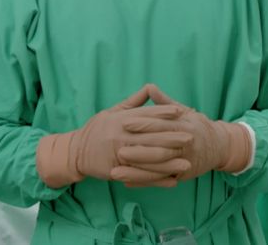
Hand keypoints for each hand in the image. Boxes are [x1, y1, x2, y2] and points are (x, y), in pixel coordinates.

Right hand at [36, 85, 192, 188]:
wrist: (75, 152)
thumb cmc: (96, 129)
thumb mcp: (112, 111)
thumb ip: (133, 103)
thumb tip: (149, 88)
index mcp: (120, 119)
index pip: (145, 115)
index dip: (163, 113)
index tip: (181, 112)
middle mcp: (120, 135)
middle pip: (150, 136)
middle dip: (172, 137)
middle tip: (191, 136)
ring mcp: (118, 153)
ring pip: (148, 157)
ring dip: (169, 161)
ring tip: (187, 161)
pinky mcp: (117, 170)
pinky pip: (141, 175)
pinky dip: (158, 179)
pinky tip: (173, 180)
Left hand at [114, 86, 251, 183]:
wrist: (219, 146)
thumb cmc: (197, 125)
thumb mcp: (184, 111)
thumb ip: (165, 102)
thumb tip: (150, 87)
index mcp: (184, 126)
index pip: (161, 124)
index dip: (143, 124)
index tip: (125, 123)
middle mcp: (185, 145)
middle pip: (159, 149)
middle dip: (138, 152)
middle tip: (117, 151)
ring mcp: (184, 162)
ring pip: (158, 168)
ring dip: (136, 172)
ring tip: (115, 172)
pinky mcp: (181, 175)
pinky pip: (160, 180)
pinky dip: (143, 182)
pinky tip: (127, 183)